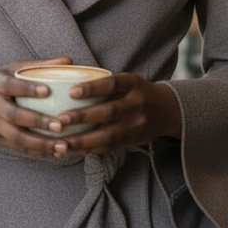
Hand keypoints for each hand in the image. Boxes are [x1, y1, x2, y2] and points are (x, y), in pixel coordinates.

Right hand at [0, 57, 76, 157]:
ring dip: (41, 144)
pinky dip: (37, 152)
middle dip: (38, 121)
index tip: (48, 90)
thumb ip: (39, 66)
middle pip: (14, 115)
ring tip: (63, 146)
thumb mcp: (11, 69)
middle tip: (60, 125)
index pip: (10, 86)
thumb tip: (69, 61)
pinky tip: (56, 152)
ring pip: (16, 138)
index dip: (28, 88)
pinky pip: (18, 148)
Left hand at [47, 72, 182, 156]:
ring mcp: (135, 124)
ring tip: (61, 142)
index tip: (71, 92)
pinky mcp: (132, 140)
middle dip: (82, 117)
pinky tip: (73, 149)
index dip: (92, 88)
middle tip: (59, 120)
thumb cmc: (137, 92)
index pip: (112, 84)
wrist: (168, 110)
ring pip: (107, 135)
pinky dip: (89, 149)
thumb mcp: (128, 81)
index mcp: (133, 84)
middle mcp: (136, 104)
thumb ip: (104, 82)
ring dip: (83, 140)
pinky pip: (109, 147)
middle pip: (108, 111)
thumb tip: (67, 78)